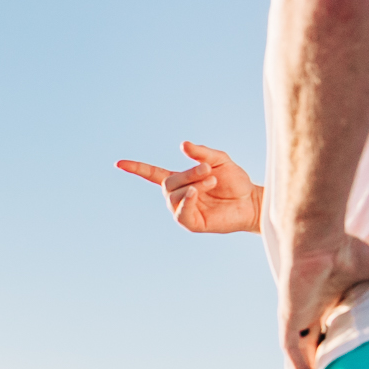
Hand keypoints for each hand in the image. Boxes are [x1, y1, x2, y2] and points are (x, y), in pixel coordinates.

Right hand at [116, 142, 262, 234]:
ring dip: (193, 184)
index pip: (152, 174)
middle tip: (209, 170)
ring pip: (174, 195)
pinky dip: (187, 200)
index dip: (136, 168)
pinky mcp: (191, 223)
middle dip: (188, 173)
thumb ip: (202, 153)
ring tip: (212, 180)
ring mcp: (183, 211)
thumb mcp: (219, 160)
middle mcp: (178, 196)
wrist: (250, 202)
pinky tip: (197, 192)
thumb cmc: (235, 182)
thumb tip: (182, 145)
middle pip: (168, 182)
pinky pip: (181, 212)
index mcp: (181, 181)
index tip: (118, 163)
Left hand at [283, 236, 368, 368]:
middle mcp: (309, 316)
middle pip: (313, 350)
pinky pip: (293, 354)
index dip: (335, 350)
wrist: (319, 243)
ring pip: (301, 356)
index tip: (348, 368)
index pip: (328, 334)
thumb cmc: (346, 250)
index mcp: (326, 305)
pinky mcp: (289, 323)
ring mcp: (297, 321)